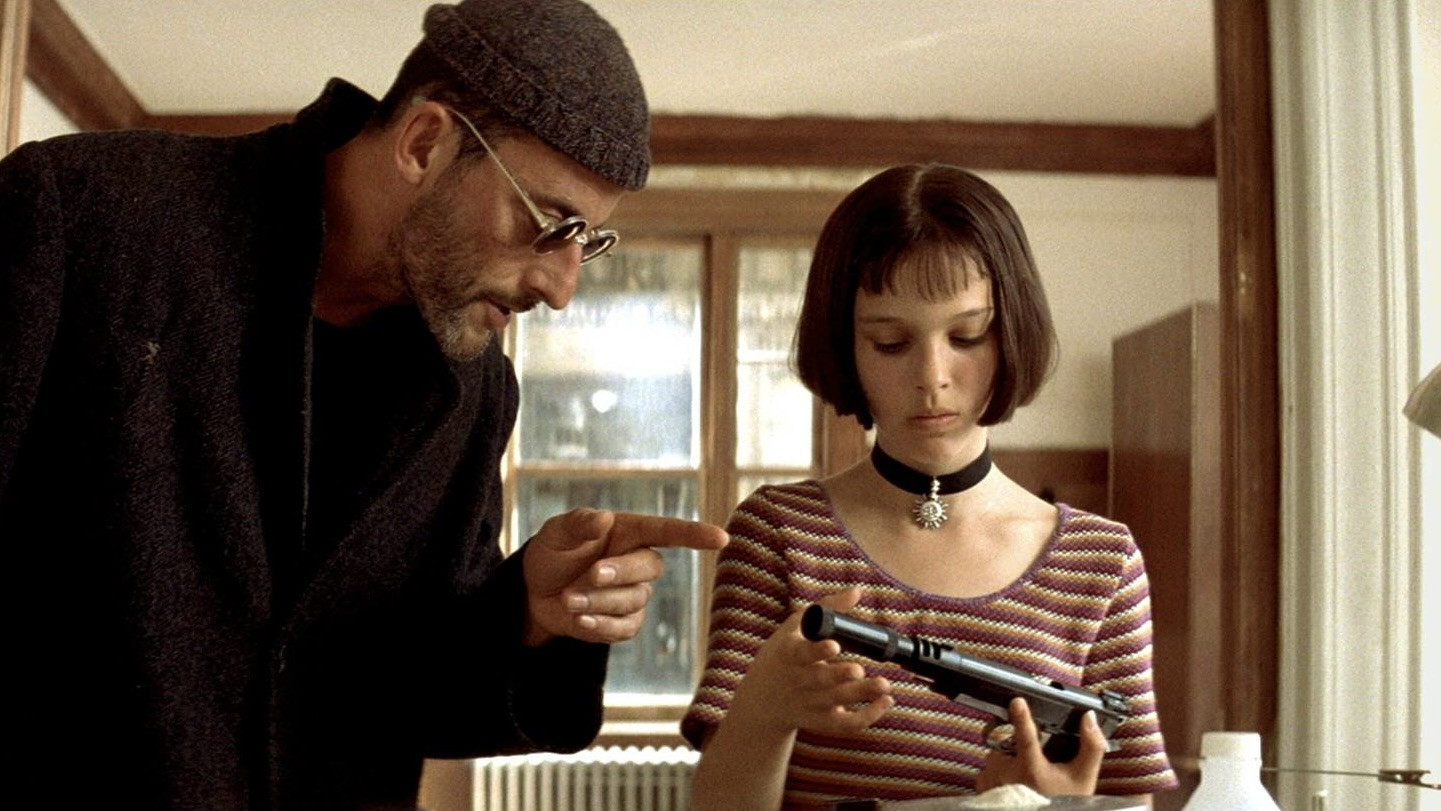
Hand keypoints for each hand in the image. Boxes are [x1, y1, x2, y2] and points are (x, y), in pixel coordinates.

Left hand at [521, 508, 727, 645]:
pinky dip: (600, 625)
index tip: (721, 538)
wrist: (534, 593)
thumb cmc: (552, 554)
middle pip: (651, 567)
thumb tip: (604, 518)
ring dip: (597, 601)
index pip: (667, 531)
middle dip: (619, 573)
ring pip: (633, 601)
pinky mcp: (625, 623)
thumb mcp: (556, 533)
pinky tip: (579, 619)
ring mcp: (635, 594)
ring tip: (567, 598)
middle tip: (588, 575)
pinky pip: (624, 628)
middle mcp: (638, 561)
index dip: (695, 534)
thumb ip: (578, 524)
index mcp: (628, 532)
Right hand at [731, 587, 893, 735]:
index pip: (801, 653)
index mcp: (788, 655)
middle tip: (859, 670)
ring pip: (837, 702)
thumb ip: (826, 608)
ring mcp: (810, 704)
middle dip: (840, 676)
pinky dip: (868, 717)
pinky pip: (846, 724)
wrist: (761, 701)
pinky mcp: (822, 721)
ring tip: (884, 685)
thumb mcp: (793, 627)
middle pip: (820, 681)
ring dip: (861, 694)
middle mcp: (798, 681)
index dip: (817, 651)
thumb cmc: (783, 656)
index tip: (834, 645)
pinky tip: (886, 701)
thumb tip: (857, 591)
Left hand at [975, 697, 1106, 795]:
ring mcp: (992, 780)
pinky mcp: (982, 787)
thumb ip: (1090, 746)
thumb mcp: (1083, 779)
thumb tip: (1089, 718)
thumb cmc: (1063, 803)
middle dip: (1021, 748)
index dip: (1022, 717)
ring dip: (1009, 761)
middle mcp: (1007, 774)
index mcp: (1032, 769)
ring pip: (999, 756)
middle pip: (1011, 744)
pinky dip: (998, 774)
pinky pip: (988, 770)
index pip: (1026, 736)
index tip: (1018, 701)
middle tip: (1035, 767)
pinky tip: (1013, 785)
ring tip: (1025, 779)